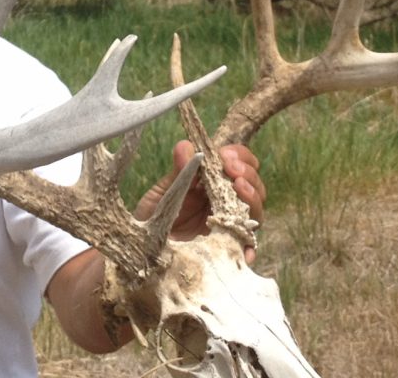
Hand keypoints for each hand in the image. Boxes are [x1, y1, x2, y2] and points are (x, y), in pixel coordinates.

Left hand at [134, 141, 265, 261]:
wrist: (142, 253)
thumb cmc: (152, 219)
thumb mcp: (163, 193)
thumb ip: (178, 172)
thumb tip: (186, 146)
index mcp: (212, 184)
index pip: (237, 164)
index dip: (238, 157)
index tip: (226, 155)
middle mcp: (225, 203)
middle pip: (252, 185)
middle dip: (247, 173)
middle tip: (233, 170)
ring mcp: (228, 226)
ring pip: (255, 211)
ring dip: (252, 196)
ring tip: (239, 187)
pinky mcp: (226, 251)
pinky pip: (246, 249)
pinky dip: (250, 246)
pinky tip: (245, 243)